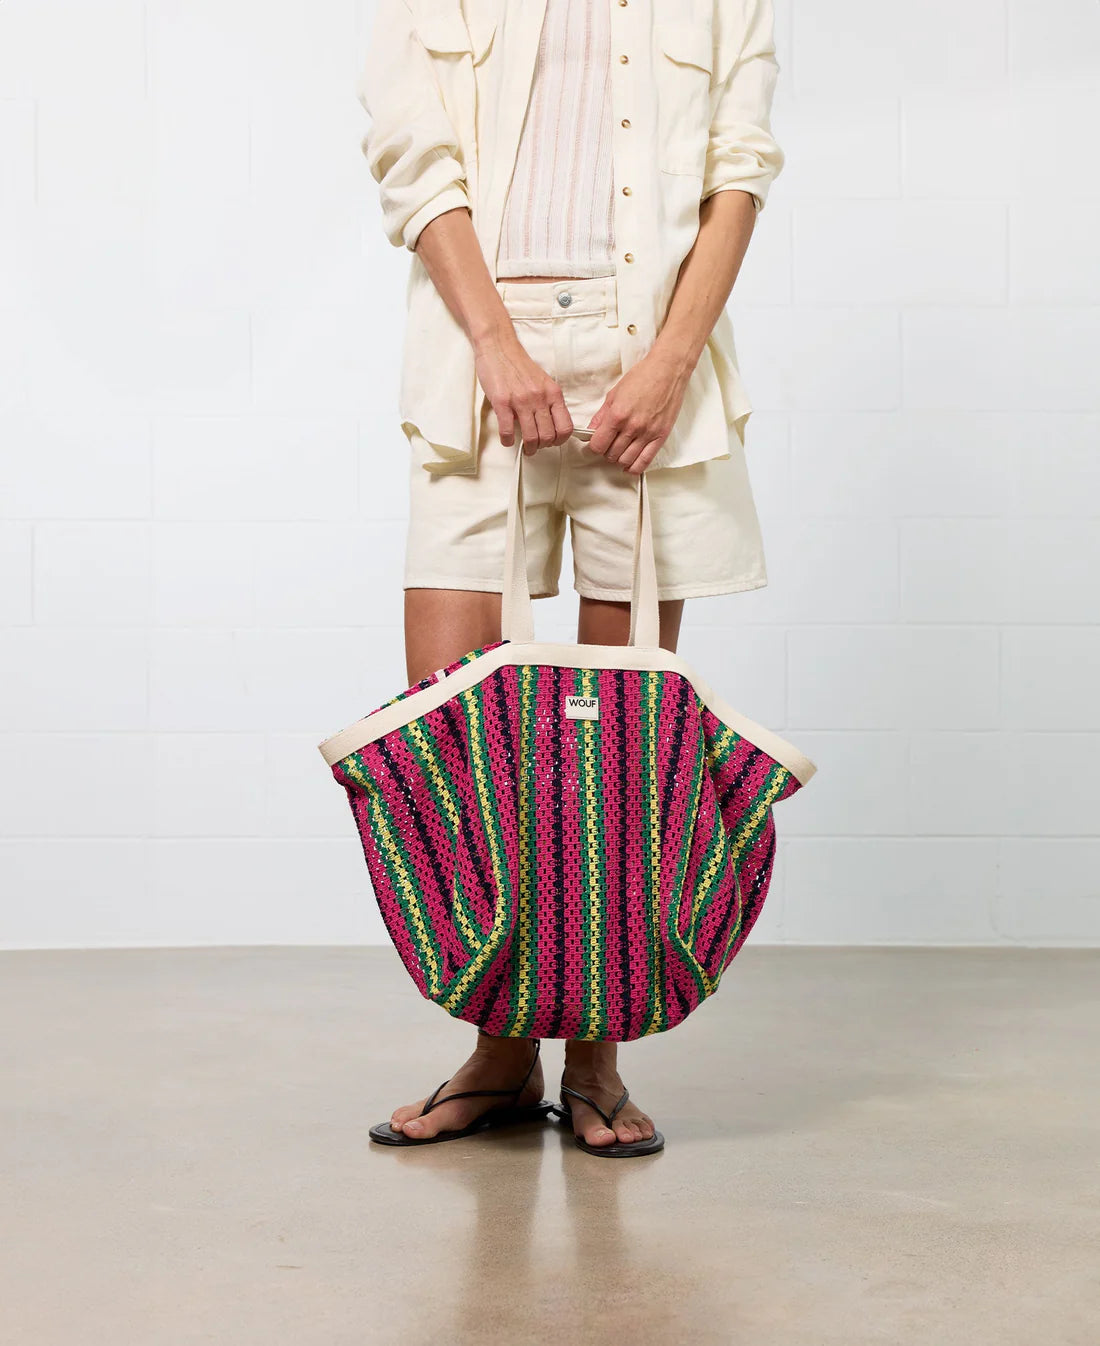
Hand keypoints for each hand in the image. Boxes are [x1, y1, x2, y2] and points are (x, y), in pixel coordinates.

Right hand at [474, 329, 573, 453]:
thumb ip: (548, 401)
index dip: (561, 440)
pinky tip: (507, 439)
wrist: (499, 346)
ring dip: (529, 448)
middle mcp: (539, 398)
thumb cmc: (519, 365)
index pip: (566, 426)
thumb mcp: (542, 382)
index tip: (553, 442)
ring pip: (531, 437)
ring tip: (526, 448)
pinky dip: (508, 441)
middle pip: (549, 436)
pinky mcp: (502, 402)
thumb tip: (551, 423)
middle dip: (543, 447)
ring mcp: (520, 400)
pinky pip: (508, 431)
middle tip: (537, 446)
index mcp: (552, 393)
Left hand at [585, 346, 692, 473]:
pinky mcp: (660, 437)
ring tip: (619, 450)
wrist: (668, 370)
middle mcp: (632, 427)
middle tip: (609, 444)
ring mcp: (647, 434)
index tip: (596, 442)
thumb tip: (591, 431)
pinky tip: (629, 465)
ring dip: (619, 459)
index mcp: (617, 415)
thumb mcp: (614, 394)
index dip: (594, 446)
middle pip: (611, 454)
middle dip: (606, 451)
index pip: (598, 445)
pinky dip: (634, 468)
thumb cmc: (642, 377)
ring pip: (625, 460)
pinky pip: (644, 462)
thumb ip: (601, 416)